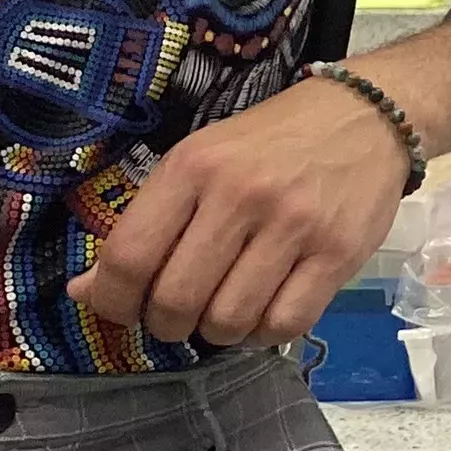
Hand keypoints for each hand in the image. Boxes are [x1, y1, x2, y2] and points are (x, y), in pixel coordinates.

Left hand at [73, 76, 413, 350]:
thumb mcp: (198, 163)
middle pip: (177, 300)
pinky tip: (264, 313)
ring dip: (218, 332)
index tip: (124, 308)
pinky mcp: (339, 252)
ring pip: (230, 321)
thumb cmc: (270, 143)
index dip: (113, 302)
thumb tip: (85, 292)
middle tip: (178, 314)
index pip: (129, 258)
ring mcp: (295, 225)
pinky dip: (264, 334)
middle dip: (166, 324)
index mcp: (193, 168)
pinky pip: (285, 324)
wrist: (365, 115)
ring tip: (224, 312)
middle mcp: (241, 195)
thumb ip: (146, 225)